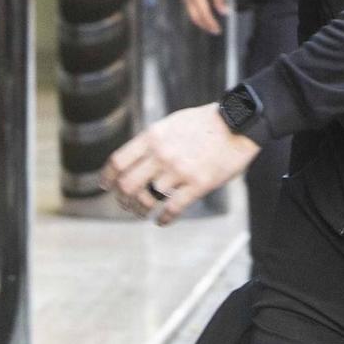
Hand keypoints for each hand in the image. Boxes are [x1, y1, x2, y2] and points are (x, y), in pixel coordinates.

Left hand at [101, 104, 259, 224]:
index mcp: (153, 136)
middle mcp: (162, 154)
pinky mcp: (198, 185)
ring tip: (144, 212)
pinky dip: (163, 219)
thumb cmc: (204, 123)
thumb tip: (132, 160)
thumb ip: (151, 141)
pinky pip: (172, 209)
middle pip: (127, 185)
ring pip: (147, 199)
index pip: (118, 162)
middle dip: (123, 199)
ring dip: (142, 210)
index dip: (108, 178)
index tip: (106, 186)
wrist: (237, 124)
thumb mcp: (171, 123)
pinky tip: (162, 220)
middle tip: (126, 204)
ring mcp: (179, 171)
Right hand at [182, 0, 229, 34]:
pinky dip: (197, 16)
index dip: (211, 24)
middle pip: (196, 17)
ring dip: (201, 22)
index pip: (204, 14)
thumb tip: (224, 12)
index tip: (218, 30)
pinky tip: (204, 17)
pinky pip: (190, 10)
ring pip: (192, 15)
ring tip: (210, 26)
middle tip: (214, 31)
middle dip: (205, 26)